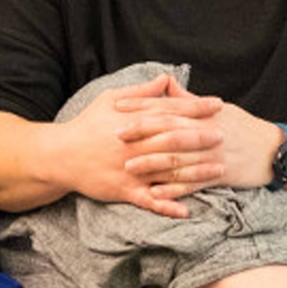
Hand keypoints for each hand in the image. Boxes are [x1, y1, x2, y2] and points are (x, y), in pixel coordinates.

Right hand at [55, 73, 222, 217]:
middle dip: (202, 136)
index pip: (171, 110)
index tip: (218, 104)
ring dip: (196, 171)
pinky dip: (167, 206)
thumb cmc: (87, 124)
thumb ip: (141, 92)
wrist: (60, 154)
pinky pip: (149, 200)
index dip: (196, 107)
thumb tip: (166, 78)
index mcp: (134, 120)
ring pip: (168, 170)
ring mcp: (130, 168)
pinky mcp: (123, 190)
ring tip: (219, 170)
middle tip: (225, 135)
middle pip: (175, 139)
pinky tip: (187, 209)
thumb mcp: (110, 99)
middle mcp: (135, 144)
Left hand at [118, 78, 281, 202]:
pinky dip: (173, 188)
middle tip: (115, 134)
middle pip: (168, 131)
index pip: (167, 106)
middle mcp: (207, 132)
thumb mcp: (218, 108)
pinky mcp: (220, 175)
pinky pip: (192, 183)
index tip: (118, 106)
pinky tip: (155, 192)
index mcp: (204, 113)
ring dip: (152, 163)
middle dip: (141, 132)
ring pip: (178, 159)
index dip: (141, 106)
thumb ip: (189, 99)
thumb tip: (165, 83)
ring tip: (129, 166)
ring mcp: (213, 155)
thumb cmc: (242, 127)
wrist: (274, 151)